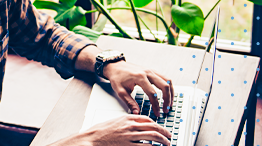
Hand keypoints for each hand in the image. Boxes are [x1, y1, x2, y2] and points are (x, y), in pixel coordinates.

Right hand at [51, 115, 171, 145]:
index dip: (157, 124)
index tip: (162, 128)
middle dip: (164, 132)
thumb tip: (138, 124)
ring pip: (153, 137)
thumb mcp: (115, 121)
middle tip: (169, 136)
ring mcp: (130, 136)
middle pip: (153, 127)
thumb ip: (127, 121)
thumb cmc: (100, 131)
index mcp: (127, 118)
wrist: (92, 139)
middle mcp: (130, 126)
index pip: (148, 119)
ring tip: (167, 144)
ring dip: (163, 141)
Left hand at [103, 61, 173, 117]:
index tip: (157, 112)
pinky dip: (168, 86)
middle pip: (164, 86)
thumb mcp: (120, 91)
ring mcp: (151, 70)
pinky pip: (165, 78)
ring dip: (171, 92)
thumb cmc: (117, 77)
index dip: (156, 105)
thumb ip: (129, 102)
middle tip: (166, 109)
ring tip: (170, 103)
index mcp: (140, 77)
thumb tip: (137, 112)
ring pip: (168, 80)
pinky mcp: (152, 71)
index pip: (152, 93)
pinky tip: (168, 94)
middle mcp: (148, 72)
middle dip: (167, 99)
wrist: (116, 66)